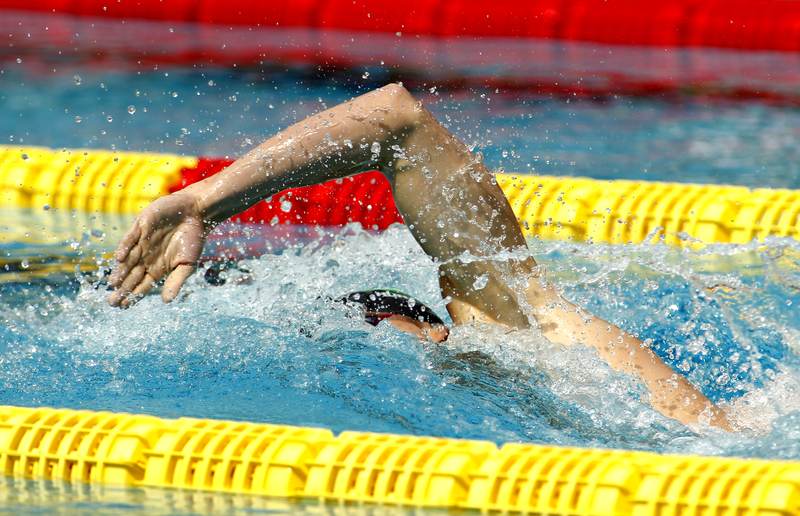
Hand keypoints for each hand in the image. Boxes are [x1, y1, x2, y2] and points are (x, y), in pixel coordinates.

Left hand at [108, 192, 207, 306]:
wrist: (196, 213)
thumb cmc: (194, 239)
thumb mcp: (188, 265)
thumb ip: (176, 281)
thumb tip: (166, 301)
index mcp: (157, 268)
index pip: (142, 285)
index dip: (133, 295)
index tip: (123, 306)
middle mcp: (146, 257)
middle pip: (131, 276)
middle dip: (122, 288)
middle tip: (112, 302)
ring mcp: (142, 242)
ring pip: (128, 260)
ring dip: (120, 271)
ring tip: (114, 284)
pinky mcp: (141, 226)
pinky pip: (130, 238)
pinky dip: (125, 247)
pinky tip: (120, 258)